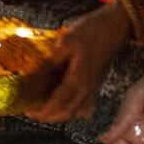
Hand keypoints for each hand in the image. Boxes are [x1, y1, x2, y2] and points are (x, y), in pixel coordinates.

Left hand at [27, 3, 131, 123]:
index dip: (42, 111)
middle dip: (48, 116)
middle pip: (67, 112)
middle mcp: (87, 88)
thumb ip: (51, 61)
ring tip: (43, 107)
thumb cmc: (91, 30)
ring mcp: (94, 87)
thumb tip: (34, 75)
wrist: (116, 26)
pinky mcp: (96, 83)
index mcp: (79, 79)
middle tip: (32, 111)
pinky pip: (84, 104)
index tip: (28, 111)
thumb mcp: (66, 41)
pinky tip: (63, 102)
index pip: (58, 103)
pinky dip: (72, 108)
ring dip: (59, 114)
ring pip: (76, 110)